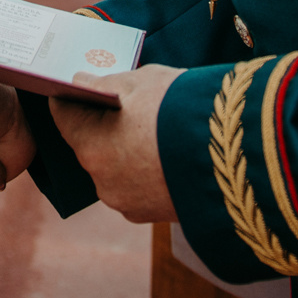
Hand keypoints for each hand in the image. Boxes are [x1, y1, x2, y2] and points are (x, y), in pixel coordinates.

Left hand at [49, 64, 179, 222]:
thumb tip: (82, 82)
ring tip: (149, 133)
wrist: (235, 155)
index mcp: (90, 143)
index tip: (77, 86)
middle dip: (101, 126)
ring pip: (113, 169)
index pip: (63, 114)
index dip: (69, 96)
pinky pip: (136, 188)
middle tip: (122, 107)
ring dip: (124, 153)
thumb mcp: (143, 81)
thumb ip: (106, 83)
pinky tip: (165, 157)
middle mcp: (100, 179)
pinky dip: (145, 173)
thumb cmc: (182, 109)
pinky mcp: (150, 216)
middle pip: (88, 145)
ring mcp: (125, 202)